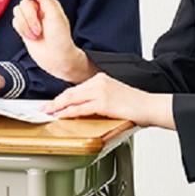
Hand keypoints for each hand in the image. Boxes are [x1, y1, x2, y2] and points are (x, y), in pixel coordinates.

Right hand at [12, 0, 95, 82]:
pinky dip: (22, 30)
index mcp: (47, 3)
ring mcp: (30, 19)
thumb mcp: (55, 14)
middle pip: (23, 3)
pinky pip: (15, 22)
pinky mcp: (24, 29)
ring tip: (36, 34)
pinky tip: (31, 37)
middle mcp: (38, 9)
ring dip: (26, 25)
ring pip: (17, 12)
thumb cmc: (61, 38)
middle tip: (39, 28)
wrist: (57, 58)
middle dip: (30, 17)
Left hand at [44, 73, 174, 128]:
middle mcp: (99, 82)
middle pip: (70, 92)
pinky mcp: (103, 102)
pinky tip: (61, 116)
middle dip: (55, 102)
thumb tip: (84, 108)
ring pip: (72, 99)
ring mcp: (101, 91)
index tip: (52, 103)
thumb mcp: (114, 96)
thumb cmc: (136, 105)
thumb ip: (98, 99)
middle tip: (43, 109)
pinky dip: (68, 113)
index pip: (76, 89)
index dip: (62, 97)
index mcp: (101, 78)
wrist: (150, 106)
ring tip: (48, 113)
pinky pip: (80, 108)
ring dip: (57, 107)